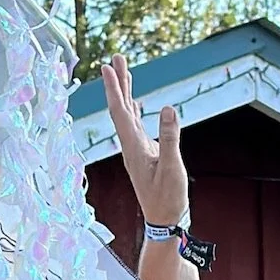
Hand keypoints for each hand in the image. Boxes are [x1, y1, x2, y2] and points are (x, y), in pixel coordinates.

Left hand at [101, 54, 189, 228]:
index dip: (114, 89)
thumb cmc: (169, 199)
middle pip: (121, 108)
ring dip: (126, 91)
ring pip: (128, 114)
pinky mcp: (144, 153)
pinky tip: (136, 100)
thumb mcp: (172, 168)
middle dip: (118, 82)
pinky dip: (134, 108)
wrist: (164, 221)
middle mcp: (131, 146)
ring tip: (124, 70)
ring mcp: (136, 150)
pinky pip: (136, 124)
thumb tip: (167, 108)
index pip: (121, 112)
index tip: (106, 68)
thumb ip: (170, 138)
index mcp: (134, 148)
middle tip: (116, 57)